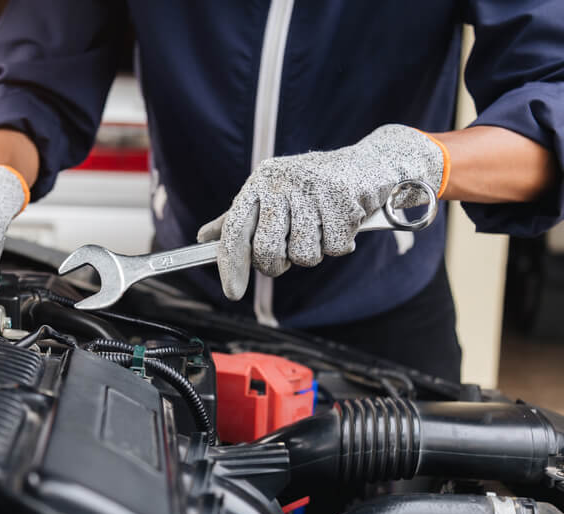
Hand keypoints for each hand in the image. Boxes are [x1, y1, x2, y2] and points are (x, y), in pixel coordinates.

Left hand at [197, 124, 446, 299]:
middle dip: (277, 264)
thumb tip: (204, 238)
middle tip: (288, 253)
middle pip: (268, 251)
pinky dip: (340, 243)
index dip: (232, 265)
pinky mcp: (344, 199)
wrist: (367, 163)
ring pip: (304, 255)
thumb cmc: (310, 186)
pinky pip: (335, 248)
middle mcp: (282, 184)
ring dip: (314, 251)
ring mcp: (314, 190)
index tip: (233, 292)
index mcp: (260, 183)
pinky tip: (341, 223)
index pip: (235, 231)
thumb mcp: (270, 195)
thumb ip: (238, 219)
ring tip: (320, 229)